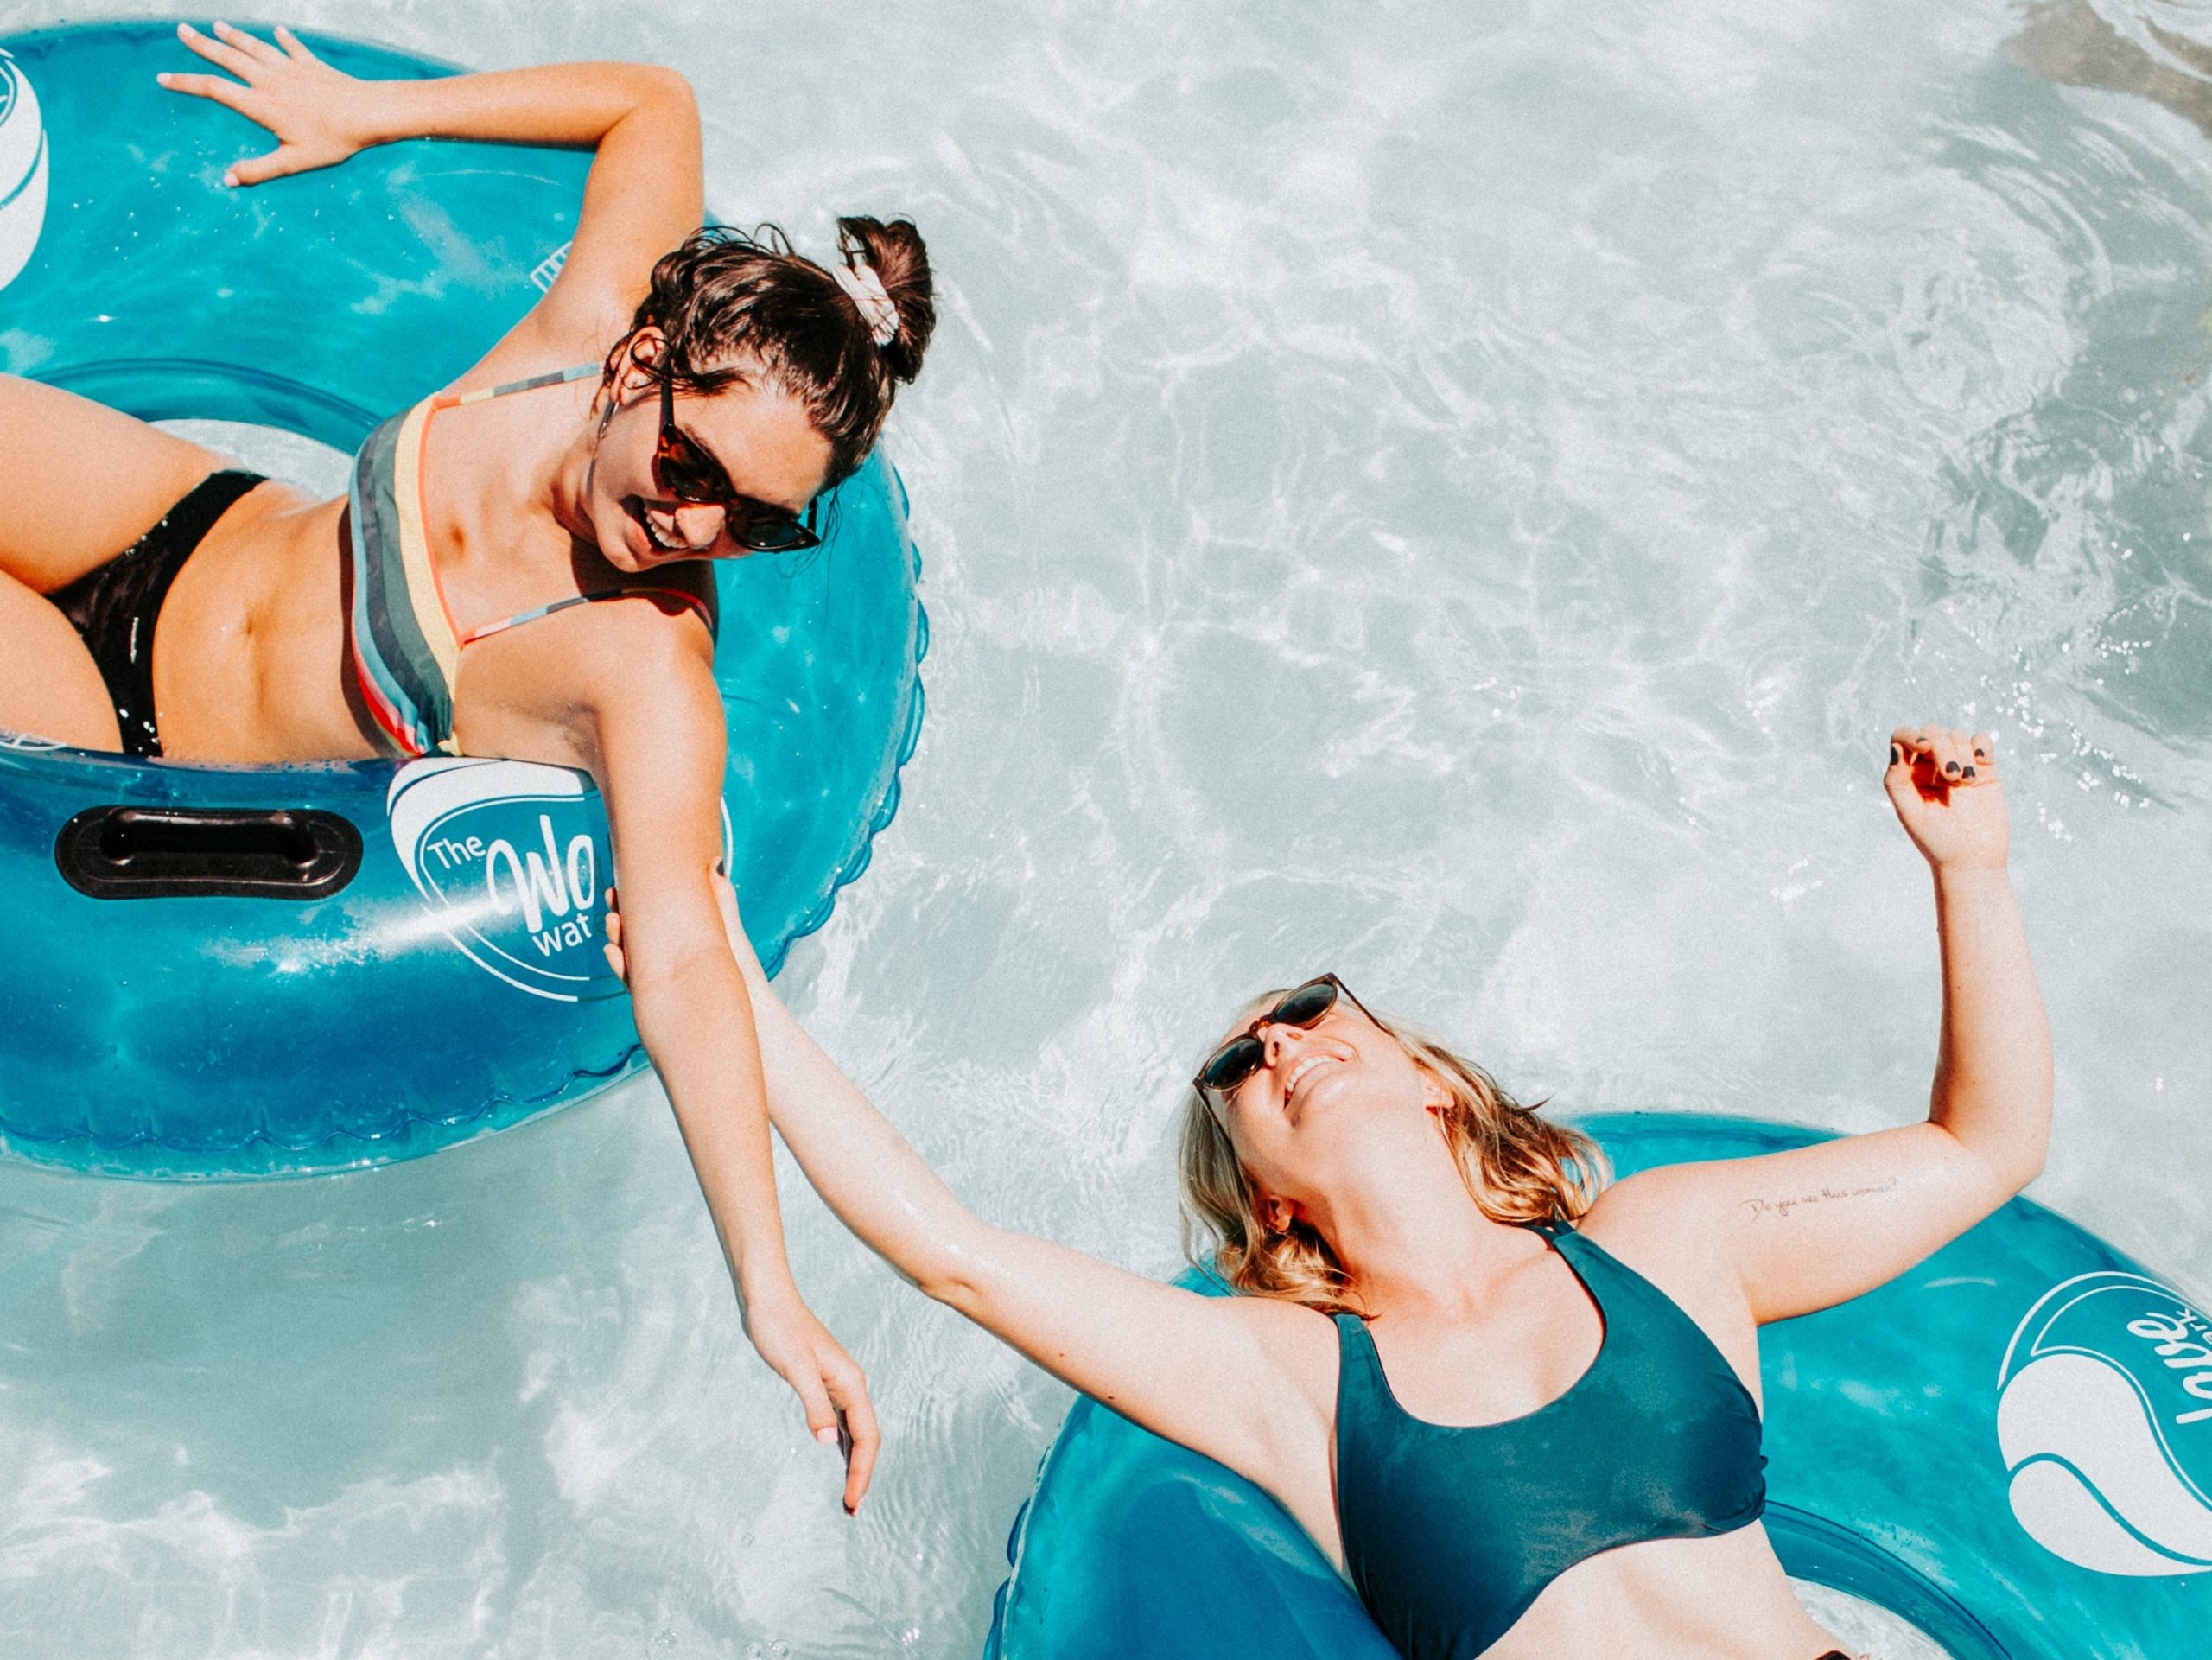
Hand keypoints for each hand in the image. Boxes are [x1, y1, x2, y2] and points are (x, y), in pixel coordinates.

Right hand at [157, 23, 370, 185]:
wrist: (367, 114)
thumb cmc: (332, 140)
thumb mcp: (293, 161)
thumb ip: (259, 170)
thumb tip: (228, 181)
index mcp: (261, 104)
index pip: (213, 90)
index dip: (185, 83)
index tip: (163, 78)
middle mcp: (270, 81)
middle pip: (228, 58)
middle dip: (202, 45)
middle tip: (180, 31)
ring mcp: (291, 69)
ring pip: (255, 47)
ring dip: (235, 36)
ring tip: (216, 25)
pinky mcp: (312, 65)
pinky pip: (293, 48)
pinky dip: (284, 39)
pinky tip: (278, 31)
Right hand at [602, 871, 752, 984]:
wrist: (751, 1019)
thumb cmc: (744, 975)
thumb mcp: (730, 931)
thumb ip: (721, 900)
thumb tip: (715, 861)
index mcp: (686, 943)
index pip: (656, 918)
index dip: (638, 902)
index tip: (623, 884)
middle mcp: (672, 961)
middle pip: (639, 934)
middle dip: (621, 916)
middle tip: (610, 897)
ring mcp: (665, 980)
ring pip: (633, 956)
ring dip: (618, 938)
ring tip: (612, 921)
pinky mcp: (660, 999)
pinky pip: (634, 982)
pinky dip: (622, 967)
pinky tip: (612, 952)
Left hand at [741, 1289, 881, 1513]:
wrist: (767, 1299)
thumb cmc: (778, 1329)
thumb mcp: (794, 1369)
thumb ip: (814, 1404)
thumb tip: (828, 1441)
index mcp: (850, 1382)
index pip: (866, 1436)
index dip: (861, 1472)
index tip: (852, 1502)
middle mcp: (851, 1384)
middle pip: (866, 1438)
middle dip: (862, 1475)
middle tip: (851, 1511)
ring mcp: (838, 1384)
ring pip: (855, 1431)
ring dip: (853, 1463)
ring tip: (848, 1495)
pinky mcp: (823, 1383)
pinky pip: (842, 1421)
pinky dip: (842, 1445)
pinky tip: (837, 1458)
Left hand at [1884, 724, 2007, 872]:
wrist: (1972, 860)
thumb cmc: (1936, 841)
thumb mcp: (1910, 813)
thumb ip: (1897, 780)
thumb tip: (1895, 747)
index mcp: (1908, 774)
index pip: (1903, 737)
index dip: (1912, 735)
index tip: (1925, 747)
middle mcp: (1930, 766)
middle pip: (1932, 732)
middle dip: (1942, 748)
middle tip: (1952, 778)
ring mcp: (1958, 765)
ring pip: (1957, 735)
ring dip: (1961, 753)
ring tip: (1965, 782)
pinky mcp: (1983, 770)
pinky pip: (1981, 740)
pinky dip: (1981, 745)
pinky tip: (1981, 763)